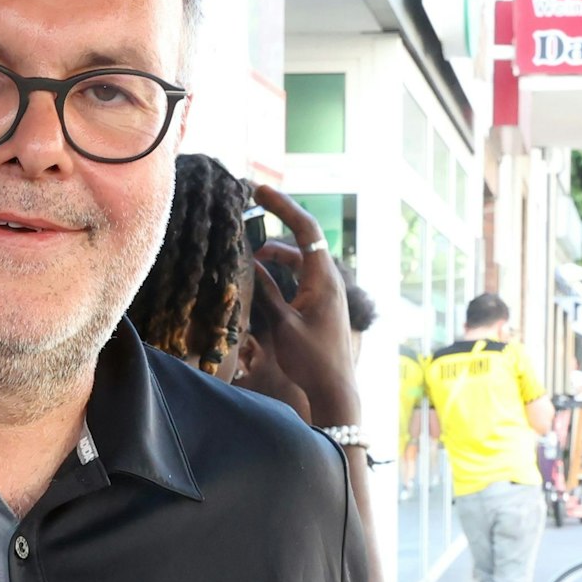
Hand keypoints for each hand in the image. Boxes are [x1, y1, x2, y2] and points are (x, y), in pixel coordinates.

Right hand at [247, 185, 360, 427]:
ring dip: (274, 255)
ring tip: (248, 256)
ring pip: (299, 261)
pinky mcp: (322, 305)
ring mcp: (327, 292)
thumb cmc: (311, 359)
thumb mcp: (283, 324)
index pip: (305, 229)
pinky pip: (300, 278)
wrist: (335, 390)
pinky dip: (281, 273)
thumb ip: (266, 292)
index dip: (283, 206)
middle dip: (275, 228)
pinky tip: (261, 280)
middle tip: (246, 218)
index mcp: (323, 278)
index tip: (259, 191)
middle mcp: (328, 280)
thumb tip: (250, 263)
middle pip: (301, 241)